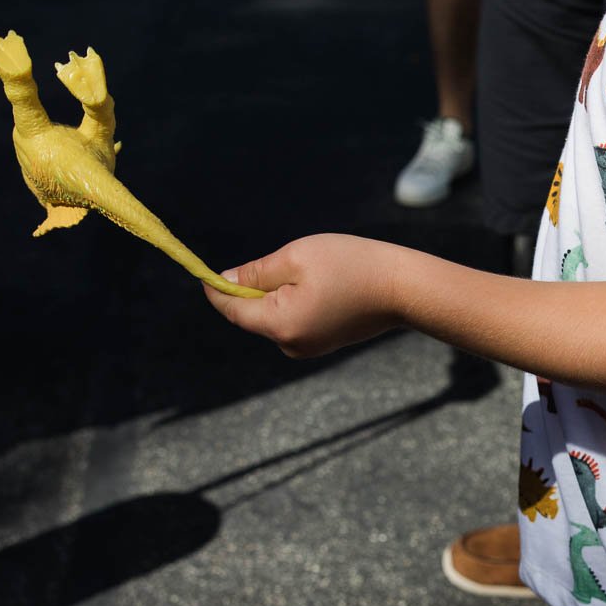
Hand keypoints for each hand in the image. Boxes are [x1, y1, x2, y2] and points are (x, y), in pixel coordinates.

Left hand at [203, 234, 405, 357]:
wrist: (402, 288)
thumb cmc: (350, 265)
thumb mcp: (296, 257)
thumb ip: (256, 272)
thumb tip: (224, 280)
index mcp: (280, 325)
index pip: (232, 310)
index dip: (215, 291)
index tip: (203, 272)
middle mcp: (289, 345)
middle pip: (252, 314)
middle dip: (255, 287)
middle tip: (284, 260)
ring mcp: (307, 348)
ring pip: (273, 316)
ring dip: (278, 292)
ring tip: (314, 272)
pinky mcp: (321, 344)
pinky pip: (293, 320)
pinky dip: (295, 300)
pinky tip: (323, 284)